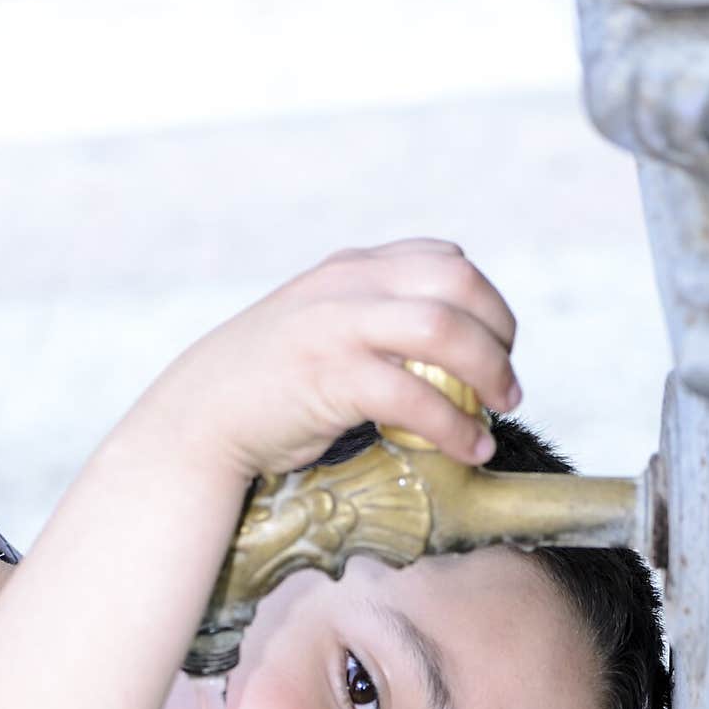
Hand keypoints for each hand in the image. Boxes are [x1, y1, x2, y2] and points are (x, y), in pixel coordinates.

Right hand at [108, 238, 519, 483]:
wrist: (201, 419)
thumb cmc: (264, 388)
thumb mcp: (318, 328)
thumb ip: (369, 322)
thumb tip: (438, 355)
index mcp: (351, 268)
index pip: (443, 258)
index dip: (485, 301)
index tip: (496, 345)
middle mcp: (349, 284)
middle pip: (458, 282)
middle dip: (499, 332)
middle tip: (507, 383)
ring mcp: (338, 326)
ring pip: (444, 330)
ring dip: (489, 373)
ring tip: (499, 412)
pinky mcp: (332, 377)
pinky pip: (415, 397)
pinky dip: (455, 427)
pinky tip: (469, 449)